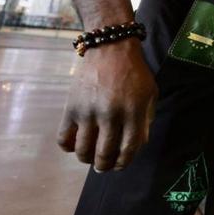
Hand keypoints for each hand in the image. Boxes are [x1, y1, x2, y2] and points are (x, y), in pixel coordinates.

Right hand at [56, 39, 157, 170]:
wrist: (110, 48)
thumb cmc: (134, 72)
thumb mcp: (150, 94)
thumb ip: (145, 121)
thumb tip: (136, 147)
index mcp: (133, 112)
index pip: (128, 149)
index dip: (123, 163)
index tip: (120, 165)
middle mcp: (110, 114)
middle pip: (104, 154)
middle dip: (104, 166)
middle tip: (104, 166)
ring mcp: (88, 112)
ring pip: (83, 151)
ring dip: (86, 159)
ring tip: (90, 157)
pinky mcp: (71, 107)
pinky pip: (64, 138)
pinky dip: (68, 147)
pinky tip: (75, 144)